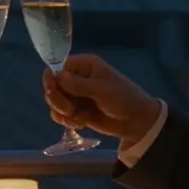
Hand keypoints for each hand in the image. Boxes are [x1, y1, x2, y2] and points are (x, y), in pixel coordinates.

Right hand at [43, 54, 159, 144]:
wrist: (136, 121)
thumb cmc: (123, 98)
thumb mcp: (102, 89)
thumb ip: (78, 84)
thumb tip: (56, 76)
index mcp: (84, 66)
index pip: (57, 67)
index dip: (52, 79)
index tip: (53, 91)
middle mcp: (76, 78)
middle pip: (52, 86)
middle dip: (58, 100)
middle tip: (71, 110)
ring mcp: (75, 95)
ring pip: (54, 102)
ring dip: (62, 112)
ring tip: (78, 117)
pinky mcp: (76, 111)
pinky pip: (60, 114)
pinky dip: (66, 120)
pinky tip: (80, 123)